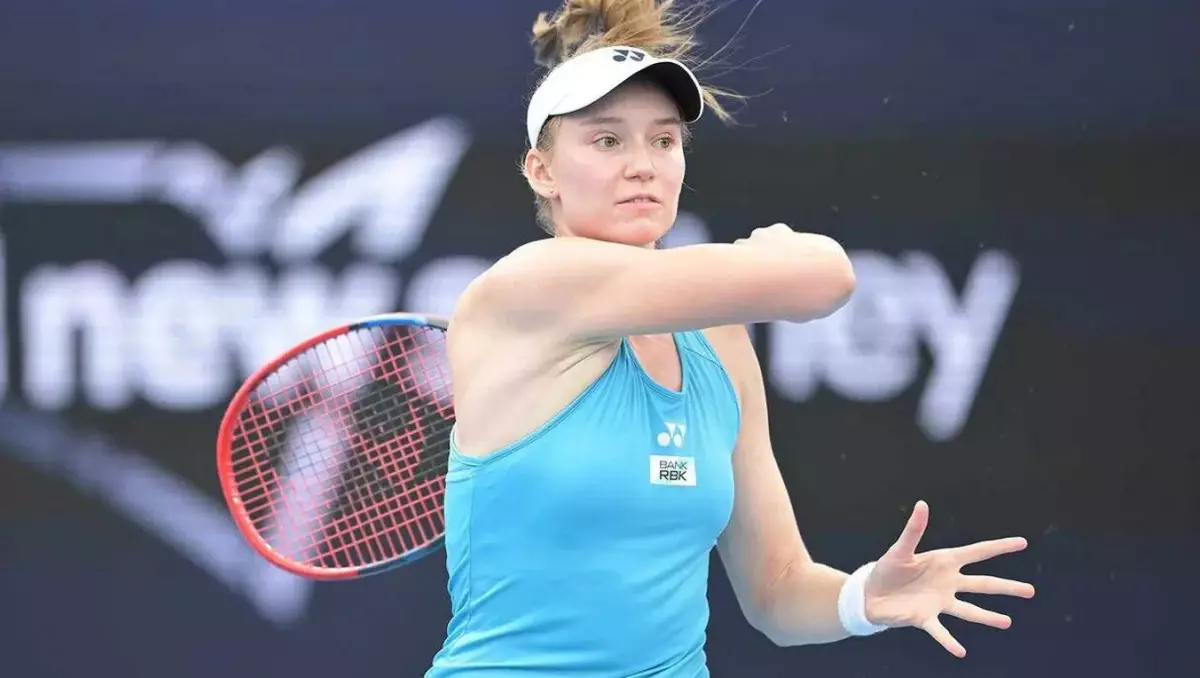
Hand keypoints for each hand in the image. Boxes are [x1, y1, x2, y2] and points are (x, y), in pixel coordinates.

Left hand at [863, 501, 1035, 657]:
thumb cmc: (887, 569)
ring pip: (969, 610)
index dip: (999, 547)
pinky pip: (940, 631)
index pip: (977, 552)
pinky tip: (960, 652)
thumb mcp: (900, 549)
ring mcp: (939, 602)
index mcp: (944, 561)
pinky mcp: (925, 618)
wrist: (870, 594)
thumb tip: (922, 504)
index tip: (1022, 542)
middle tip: (1031, 591)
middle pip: (982, 584)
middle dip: (1006, 587)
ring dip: (987, 617)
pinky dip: (949, 641)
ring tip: (1007, 622)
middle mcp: (947, 582)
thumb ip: (913, 530)